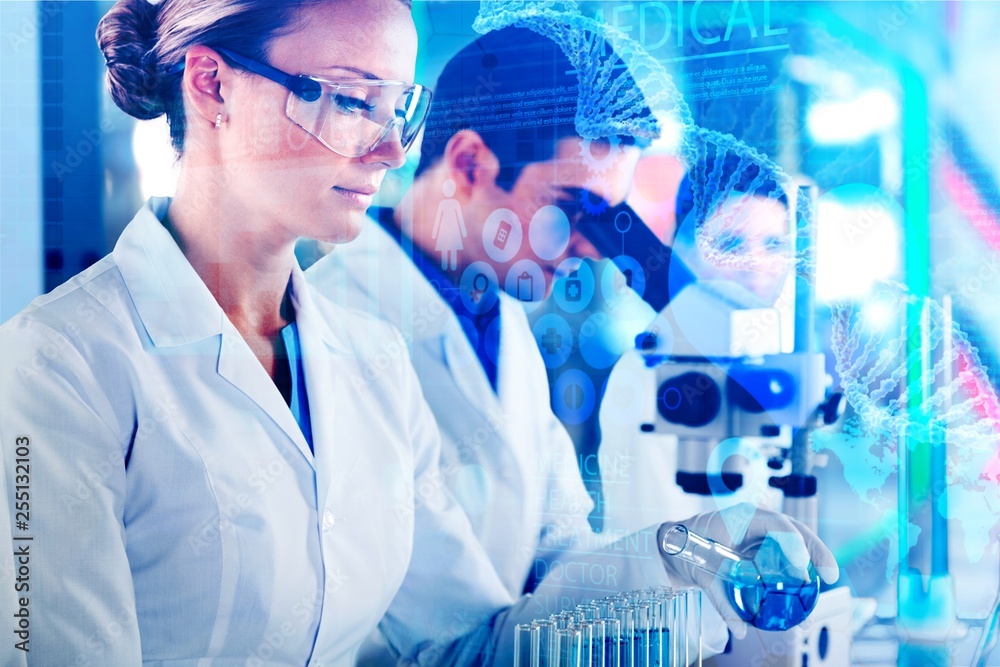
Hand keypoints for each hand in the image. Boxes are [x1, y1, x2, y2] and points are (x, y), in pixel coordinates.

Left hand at [657, 503, 838, 638]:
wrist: (678, 543)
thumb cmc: (689, 547)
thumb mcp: (703, 571)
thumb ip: (722, 600)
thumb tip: (741, 629)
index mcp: (746, 516)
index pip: (778, 524)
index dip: (795, 545)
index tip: (803, 569)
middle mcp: (759, 521)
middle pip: (796, 531)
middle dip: (816, 552)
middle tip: (830, 576)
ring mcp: (763, 533)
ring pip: (795, 543)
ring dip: (811, 565)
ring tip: (822, 590)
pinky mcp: (763, 547)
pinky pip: (785, 557)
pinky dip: (797, 574)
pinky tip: (804, 597)